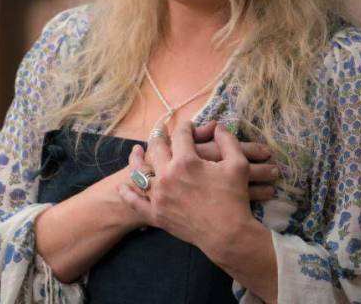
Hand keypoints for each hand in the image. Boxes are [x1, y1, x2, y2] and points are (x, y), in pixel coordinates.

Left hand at [119, 119, 262, 259]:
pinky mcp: (156, 214)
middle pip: (156, 148)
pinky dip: (127, 193)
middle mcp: (167, 175)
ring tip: (137, 151)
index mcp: (186, 161)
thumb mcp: (238, 164)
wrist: (227, 234)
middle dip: (160, 136)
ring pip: (140, 172)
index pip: (181, 134)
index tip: (189, 127)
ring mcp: (158, 196)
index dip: (186, 127)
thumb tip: (217, 126)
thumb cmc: (234, 198)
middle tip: (162, 132)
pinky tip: (122, 186)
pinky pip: (135, 202)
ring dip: (137, 159)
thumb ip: (227, 141)